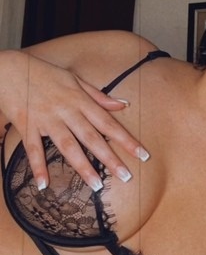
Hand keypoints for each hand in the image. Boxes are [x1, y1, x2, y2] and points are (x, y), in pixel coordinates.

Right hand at [0, 49, 148, 188]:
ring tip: (96, 186)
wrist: (10, 69)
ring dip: (82, 166)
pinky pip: (33, 149)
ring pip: (67, 146)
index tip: (142, 155)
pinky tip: (43, 185)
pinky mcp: (27, 126)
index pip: (108, 123)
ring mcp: (46, 120)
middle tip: (126, 177)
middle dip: (110, 158)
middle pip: (92, 137)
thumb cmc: (45, 74)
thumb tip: (123, 105)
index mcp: (80, 100)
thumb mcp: (75, 79)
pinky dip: (37, 167)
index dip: (126, 140)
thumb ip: (99, 96)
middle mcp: (66, 111)